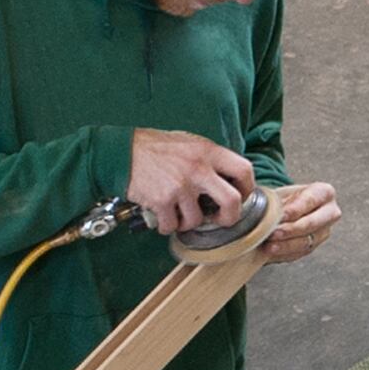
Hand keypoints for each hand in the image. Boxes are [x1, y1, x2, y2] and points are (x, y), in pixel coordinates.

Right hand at [123, 126, 254, 235]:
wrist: (121, 152)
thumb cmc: (154, 148)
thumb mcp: (188, 143)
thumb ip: (208, 159)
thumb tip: (227, 178)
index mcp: (208, 151)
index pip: (244, 170)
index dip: (247, 188)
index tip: (241, 196)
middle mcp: (198, 168)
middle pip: (233, 201)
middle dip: (229, 217)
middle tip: (220, 219)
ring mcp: (181, 186)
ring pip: (197, 219)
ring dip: (188, 222)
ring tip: (178, 213)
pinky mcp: (162, 200)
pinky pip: (172, 225)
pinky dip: (168, 226)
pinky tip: (163, 216)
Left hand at [252, 179, 341, 263]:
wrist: (284, 210)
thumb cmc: (283, 198)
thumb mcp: (279, 191)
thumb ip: (266, 191)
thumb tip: (253, 186)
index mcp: (324, 193)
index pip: (311, 200)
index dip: (295, 209)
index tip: (281, 215)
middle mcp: (329, 213)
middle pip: (312, 223)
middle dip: (292, 229)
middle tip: (273, 233)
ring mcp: (323, 232)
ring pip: (306, 241)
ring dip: (286, 245)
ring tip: (269, 246)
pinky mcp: (313, 246)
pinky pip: (299, 253)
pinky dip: (284, 253)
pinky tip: (271, 252)